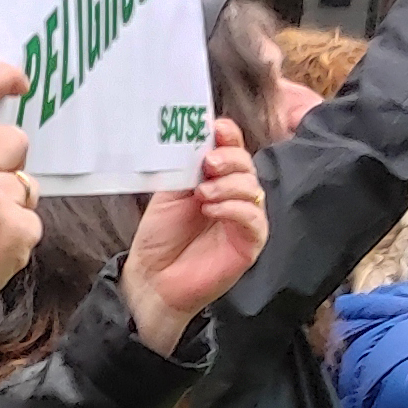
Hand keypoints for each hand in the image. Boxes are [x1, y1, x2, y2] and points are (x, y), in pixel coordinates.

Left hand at [122, 119, 266, 351]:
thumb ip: (187, 166)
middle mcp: (234, 196)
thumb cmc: (160, 237)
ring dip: (229, 185)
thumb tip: (201, 138)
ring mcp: (244, 220)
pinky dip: (234, 209)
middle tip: (209, 163)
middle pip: (247, 166)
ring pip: (253, 190)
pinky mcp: (250, 244)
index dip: (230, 137)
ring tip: (202, 193)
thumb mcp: (169, 192)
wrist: (153, 278)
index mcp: (216, 180)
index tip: (217, 129)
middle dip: (230, 159)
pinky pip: (254, 219)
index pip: (232, 150)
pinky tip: (212, 210)